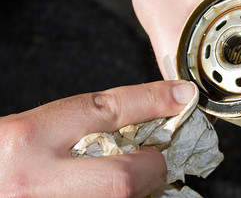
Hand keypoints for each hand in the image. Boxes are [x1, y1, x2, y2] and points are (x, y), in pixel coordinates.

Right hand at [0, 80, 195, 196]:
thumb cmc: (11, 153)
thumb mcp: (39, 127)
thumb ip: (87, 122)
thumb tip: (148, 115)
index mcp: (30, 136)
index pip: (106, 109)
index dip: (152, 100)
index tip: (181, 96)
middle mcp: (36, 179)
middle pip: (121, 179)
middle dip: (150, 169)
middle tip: (153, 160)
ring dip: (139, 189)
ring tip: (135, 174)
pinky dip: (127, 196)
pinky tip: (114, 188)